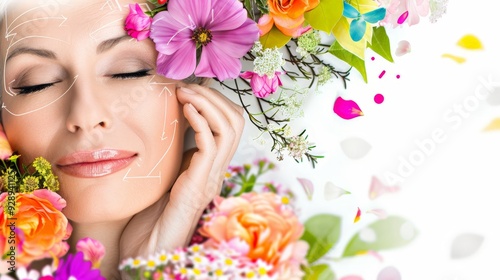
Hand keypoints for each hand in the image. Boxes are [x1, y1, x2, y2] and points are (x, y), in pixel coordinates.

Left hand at [119, 84, 243, 262]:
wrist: (153, 244)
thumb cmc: (158, 210)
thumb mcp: (172, 170)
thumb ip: (179, 149)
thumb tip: (175, 119)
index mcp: (214, 163)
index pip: (232, 122)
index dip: (217, 100)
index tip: (193, 87)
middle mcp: (219, 167)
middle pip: (236, 121)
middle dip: (214, 96)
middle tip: (189, 86)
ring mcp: (212, 175)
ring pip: (228, 128)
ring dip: (207, 103)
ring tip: (185, 92)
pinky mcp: (200, 182)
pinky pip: (210, 143)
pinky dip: (200, 121)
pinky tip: (185, 110)